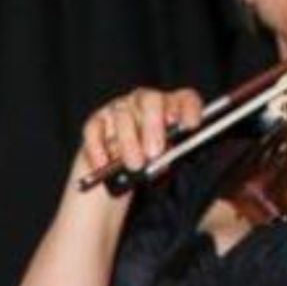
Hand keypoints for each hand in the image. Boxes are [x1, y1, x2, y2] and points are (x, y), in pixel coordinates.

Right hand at [80, 85, 204, 182]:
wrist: (112, 186)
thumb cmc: (143, 171)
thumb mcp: (163, 164)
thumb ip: (170, 154)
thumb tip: (172, 153)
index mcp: (169, 109)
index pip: (184, 99)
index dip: (189, 108)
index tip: (191, 126)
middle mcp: (143, 103)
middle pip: (151, 100)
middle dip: (154, 126)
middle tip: (155, 152)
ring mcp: (118, 110)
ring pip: (123, 116)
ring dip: (129, 142)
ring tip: (135, 166)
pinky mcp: (95, 124)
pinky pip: (95, 130)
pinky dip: (99, 148)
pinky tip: (105, 163)